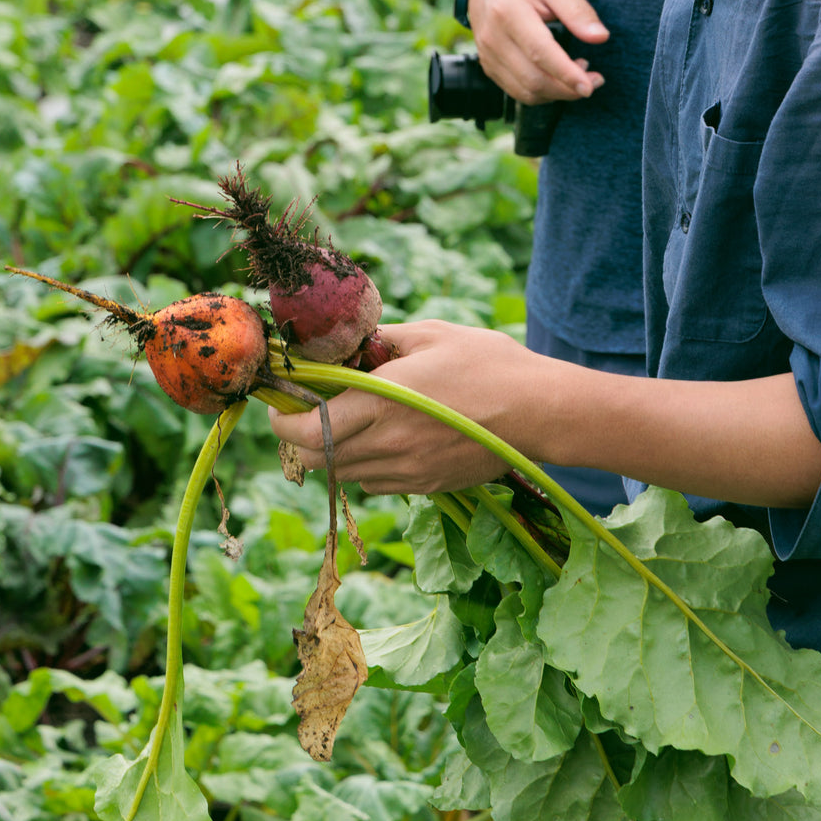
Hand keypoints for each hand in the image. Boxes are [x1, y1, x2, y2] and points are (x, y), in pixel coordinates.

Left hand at [268, 320, 556, 494]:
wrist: (541, 412)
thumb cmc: (489, 364)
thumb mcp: (430, 335)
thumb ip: (382, 340)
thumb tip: (351, 342)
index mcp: (380, 402)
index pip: (306, 428)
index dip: (281, 420)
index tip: (280, 404)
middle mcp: (387, 443)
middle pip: (315, 460)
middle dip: (298, 439)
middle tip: (306, 413)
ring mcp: (407, 471)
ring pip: (343, 474)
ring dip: (331, 453)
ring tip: (345, 423)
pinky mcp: (426, 486)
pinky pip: (375, 483)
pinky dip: (364, 465)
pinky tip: (382, 439)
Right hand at [469, 0, 607, 103]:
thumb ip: (578, 10)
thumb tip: (601, 37)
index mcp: (508, 11)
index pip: (539, 52)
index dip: (566, 74)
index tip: (590, 86)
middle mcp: (493, 37)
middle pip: (532, 78)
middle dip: (567, 89)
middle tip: (595, 80)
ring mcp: (487, 54)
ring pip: (525, 91)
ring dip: (557, 93)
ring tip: (578, 74)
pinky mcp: (488, 65)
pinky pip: (517, 91)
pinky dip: (542, 93)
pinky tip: (558, 78)